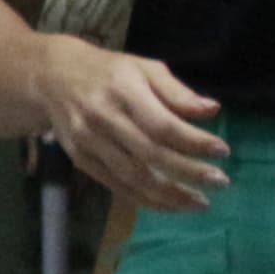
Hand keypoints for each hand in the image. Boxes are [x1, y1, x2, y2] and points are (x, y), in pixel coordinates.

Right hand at [39, 39, 227, 212]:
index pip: (163, 125)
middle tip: (221, 182)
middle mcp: (104, 120)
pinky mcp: (81, 160)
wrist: (51, 77)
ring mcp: (89, 143)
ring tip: (200, 203)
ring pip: (132, 177)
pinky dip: (145, 199)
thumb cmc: (110, 72)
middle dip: (188, 172)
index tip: (223, 151)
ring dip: (169, 195)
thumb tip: (213, 110)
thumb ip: (177, 92)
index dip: (194, 142)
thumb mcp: (145, 69)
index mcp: (123, 92)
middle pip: (150, 155)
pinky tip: (171, 204)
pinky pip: (116, 186)